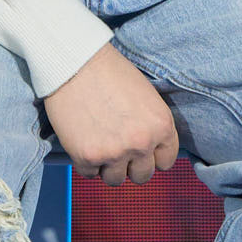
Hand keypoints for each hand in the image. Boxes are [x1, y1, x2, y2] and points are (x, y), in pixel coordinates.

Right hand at [41, 42, 179, 185]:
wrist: (75, 62)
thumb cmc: (109, 71)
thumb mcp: (145, 96)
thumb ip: (150, 125)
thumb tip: (148, 149)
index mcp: (161, 126)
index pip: (166, 161)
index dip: (151, 156)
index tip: (139, 149)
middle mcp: (141, 143)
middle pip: (142, 175)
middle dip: (130, 165)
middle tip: (116, 147)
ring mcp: (114, 152)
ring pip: (115, 179)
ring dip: (107, 165)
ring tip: (98, 141)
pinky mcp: (87, 157)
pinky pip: (89, 173)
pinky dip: (84, 161)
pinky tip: (82, 139)